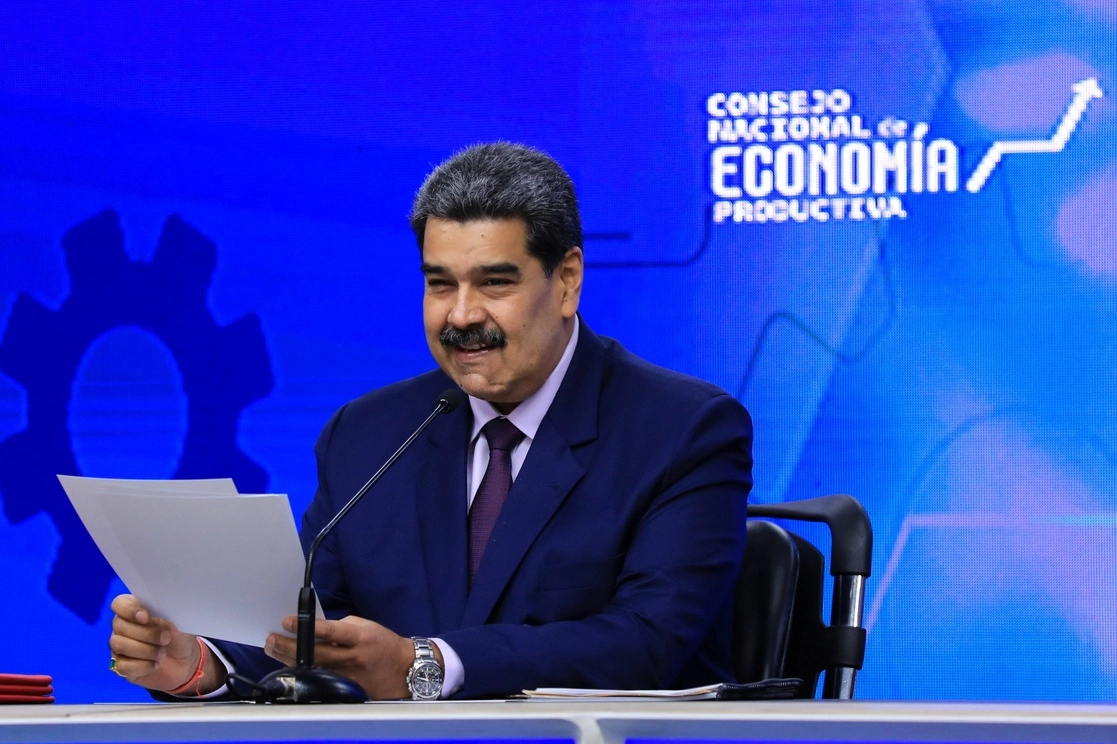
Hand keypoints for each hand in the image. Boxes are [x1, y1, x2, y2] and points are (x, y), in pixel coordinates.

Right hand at [108, 594, 224, 693]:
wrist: (185, 661)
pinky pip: (122, 666)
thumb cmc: (180, 636)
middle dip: (145, 633)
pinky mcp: (121, 666)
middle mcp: (123, 627)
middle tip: (166, 638)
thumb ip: (164, 613)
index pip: (120, 603)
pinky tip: (156, 664)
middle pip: (119, 625)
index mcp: (136, 610)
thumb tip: (153, 614)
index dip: (129, 609)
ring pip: (119, 644)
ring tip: (163, 653)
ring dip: (145, 650)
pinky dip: (142, 666)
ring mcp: (120, 647)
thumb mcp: (178, 622)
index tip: (146, 617)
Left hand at [265, 616, 421, 699]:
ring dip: (289, 659)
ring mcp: (348, 676)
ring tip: (273, 649)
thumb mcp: (365, 626)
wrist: (403, 669)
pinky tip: (289, 666)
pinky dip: (303, 672)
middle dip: (289, 646)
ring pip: (313, 668)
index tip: (287, 621)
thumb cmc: (382, 643)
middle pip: (315, 653)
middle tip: (272, 639)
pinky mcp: (346, 689)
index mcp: (360, 637)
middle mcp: (353, 658)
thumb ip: (341, 627)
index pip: (329, 631)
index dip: (306, 626)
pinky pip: (319, 680)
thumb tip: (314, 628)